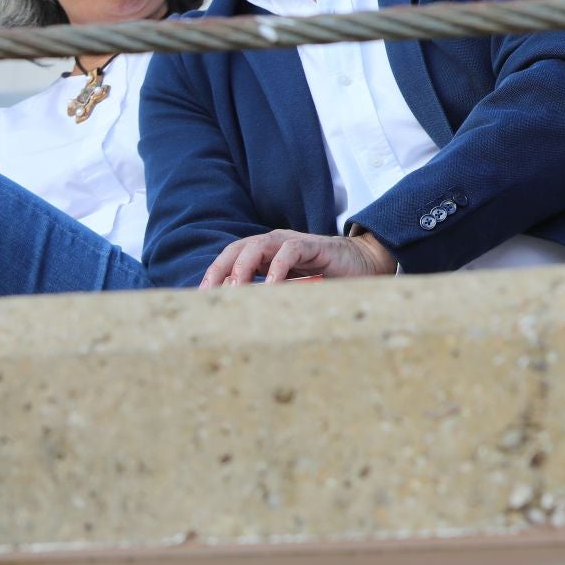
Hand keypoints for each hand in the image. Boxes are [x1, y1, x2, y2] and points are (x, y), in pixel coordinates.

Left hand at [199, 228, 395, 287]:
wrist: (364, 264)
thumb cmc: (326, 280)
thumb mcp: (291, 291)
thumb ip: (269, 298)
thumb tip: (238, 321)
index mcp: (264, 254)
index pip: (230, 258)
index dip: (213, 276)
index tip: (199, 300)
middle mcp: (274, 244)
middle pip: (236, 249)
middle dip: (219, 270)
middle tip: (209, 295)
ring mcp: (292, 243)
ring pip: (256, 246)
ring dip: (242, 268)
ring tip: (235, 291)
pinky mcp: (313, 246)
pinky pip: (289, 251)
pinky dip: (276, 268)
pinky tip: (271, 287)